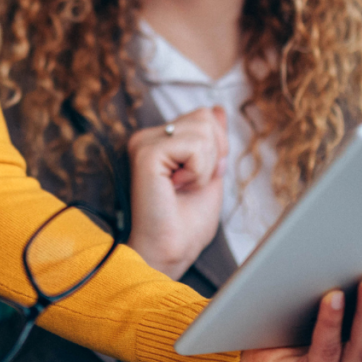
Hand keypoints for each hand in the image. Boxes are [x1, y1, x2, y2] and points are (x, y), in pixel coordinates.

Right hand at [127, 106, 227, 278]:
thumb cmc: (187, 223)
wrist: (171, 252)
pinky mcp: (146, 153)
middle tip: (191, 184)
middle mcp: (147, 137)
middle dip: (213, 154)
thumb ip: (213, 140)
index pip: (204, 116)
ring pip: (203, 129)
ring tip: (183, 187)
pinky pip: (194, 145)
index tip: (197, 179)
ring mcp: (144, 143)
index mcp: (159, 140)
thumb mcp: (210, 171)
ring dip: (205, 166)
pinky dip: (198, 171)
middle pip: (205, 117)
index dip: (216, 148)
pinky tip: (177, 187)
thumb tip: (218, 109)